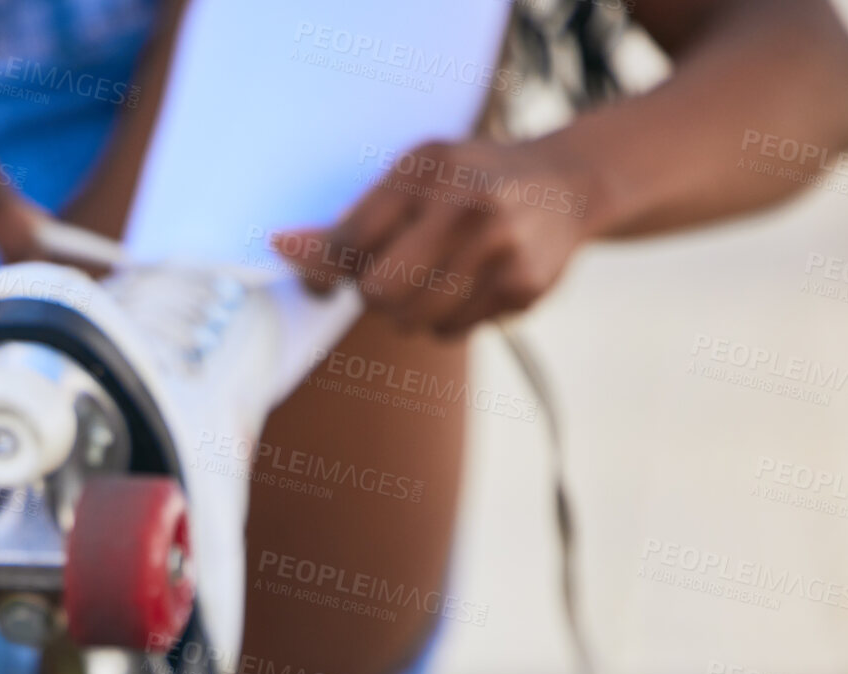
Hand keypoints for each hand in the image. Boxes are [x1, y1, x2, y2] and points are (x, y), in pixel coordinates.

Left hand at [273, 139, 602, 336]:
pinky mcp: (524, 286)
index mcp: (427, 167)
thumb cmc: (467, 182)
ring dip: (408, 312)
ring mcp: (501, 247)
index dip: (323, 269)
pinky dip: (446, 320)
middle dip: (374, 294)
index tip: (323, 277)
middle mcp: (467, 203)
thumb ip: (348, 220)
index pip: (350, 240)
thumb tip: (279, 246)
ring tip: (432, 277)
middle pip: (380, 291)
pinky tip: (469, 283)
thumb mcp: (412, 179)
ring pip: (413, 320)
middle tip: (390, 275)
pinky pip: (452, 331)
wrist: (567, 184)